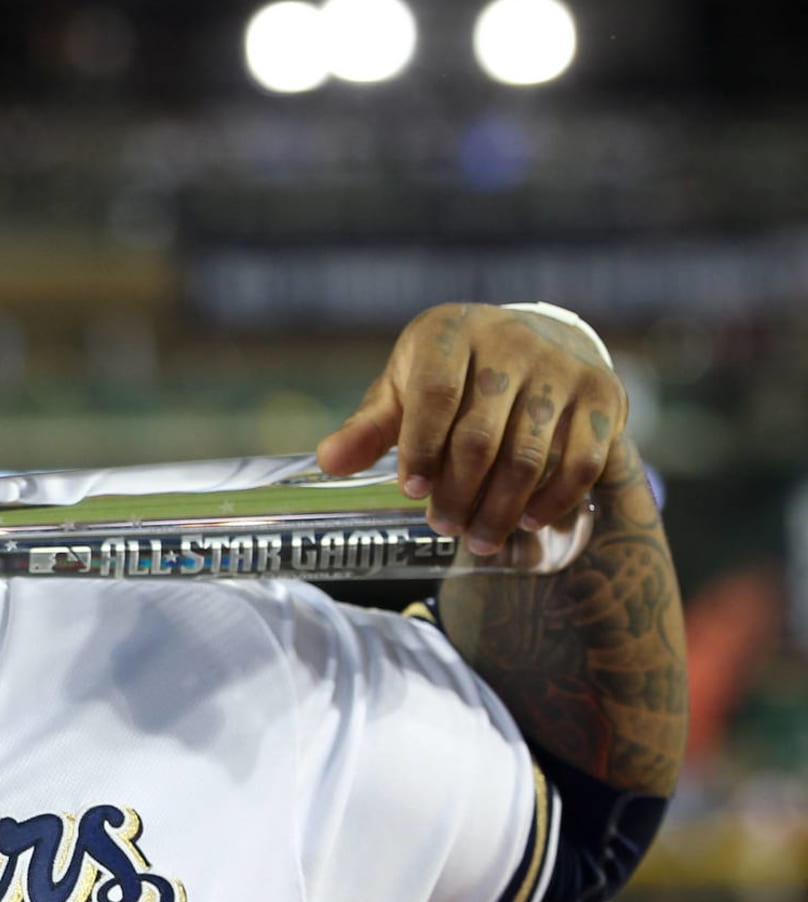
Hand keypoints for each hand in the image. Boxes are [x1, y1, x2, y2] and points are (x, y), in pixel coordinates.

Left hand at [315, 303, 625, 555]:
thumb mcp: (404, 388)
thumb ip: (369, 427)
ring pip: (528, 454)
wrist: (537, 340)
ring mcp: (562, 367)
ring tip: (478, 538)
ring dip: (500, 507)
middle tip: (443, 526)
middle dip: (458, 491)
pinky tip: (526, 522)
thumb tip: (328, 463)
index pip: (436, 394)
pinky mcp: (603, 393)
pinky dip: (553, 500)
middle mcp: (511, 342)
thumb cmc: (451, 374)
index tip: (412, 492)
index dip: (422, 449)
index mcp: (451, 334)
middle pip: (481, 435)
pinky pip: (582, 460)